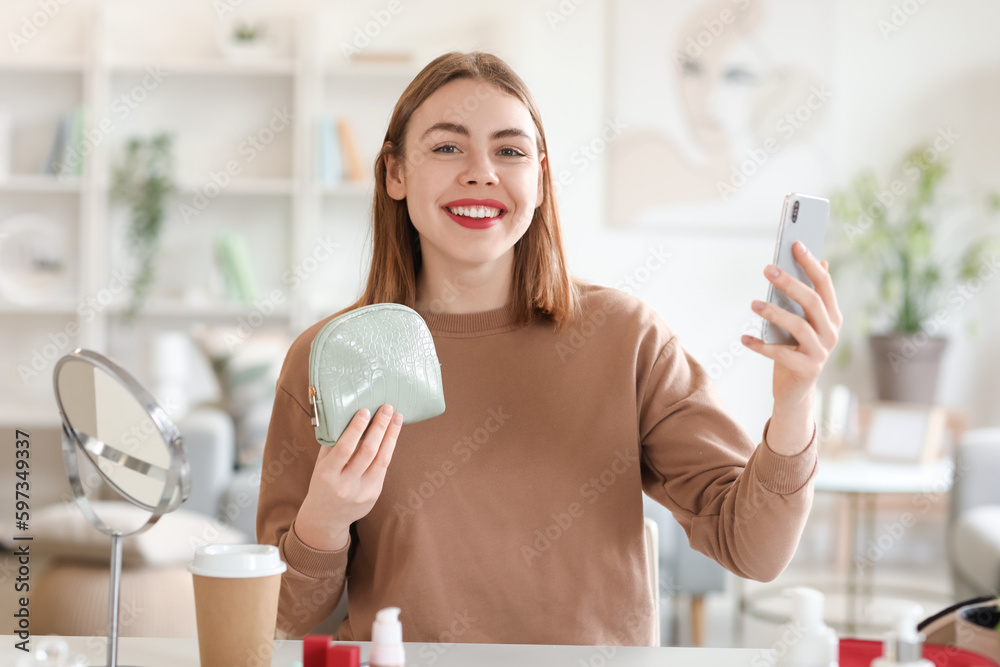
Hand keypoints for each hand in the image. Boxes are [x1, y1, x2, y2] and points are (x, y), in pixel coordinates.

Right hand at [295, 404, 402, 550]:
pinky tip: (392, 435)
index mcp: (328, 475)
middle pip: (367, 452)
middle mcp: (345, 485)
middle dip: (379, 428)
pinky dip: (388, 449)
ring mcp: (362, 492)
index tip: (365, 411)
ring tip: (397, 418)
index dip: (356, 429)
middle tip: (387, 408)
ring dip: (391, 436)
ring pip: (381, 460)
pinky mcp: (374, 495)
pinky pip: (383, 468)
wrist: (326, 518)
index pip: (344, 449)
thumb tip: (347, 415)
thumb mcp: (321, 465)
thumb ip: (332, 443)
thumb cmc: (323, 483)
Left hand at [741, 240, 842, 408]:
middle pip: (812, 301)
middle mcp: (831, 332)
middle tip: (768, 269)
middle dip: (790, 283)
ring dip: (774, 313)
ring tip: (753, 304)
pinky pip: (780, 354)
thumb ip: (809, 297)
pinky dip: (761, 345)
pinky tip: (744, 338)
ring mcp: (820, 352)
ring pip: (798, 326)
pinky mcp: (806, 369)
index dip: (811, 264)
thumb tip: (821, 262)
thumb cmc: (795, 349)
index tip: (795, 244)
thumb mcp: (803, 322)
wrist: (796, 391)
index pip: (824, 284)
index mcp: (832, 316)